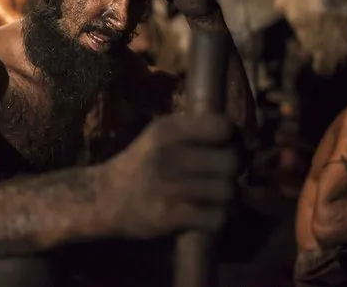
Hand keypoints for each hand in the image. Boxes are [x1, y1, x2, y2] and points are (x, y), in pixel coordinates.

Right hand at [102, 113, 237, 238]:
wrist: (103, 198)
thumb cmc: (140, 164)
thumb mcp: (159, 136)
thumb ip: (195, 131)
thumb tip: (243, 138)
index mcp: (168, 130)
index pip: (224, 126)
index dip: (235, 139)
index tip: (229, 148)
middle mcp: (169, 154)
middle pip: (233, 162)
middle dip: (235, 172)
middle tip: (225, 177)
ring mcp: (169, 186)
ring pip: (230, 192)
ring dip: (230, 199)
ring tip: (218, 198)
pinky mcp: (170, 215)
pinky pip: (217, 218)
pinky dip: (218, 219)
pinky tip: (207, 215)